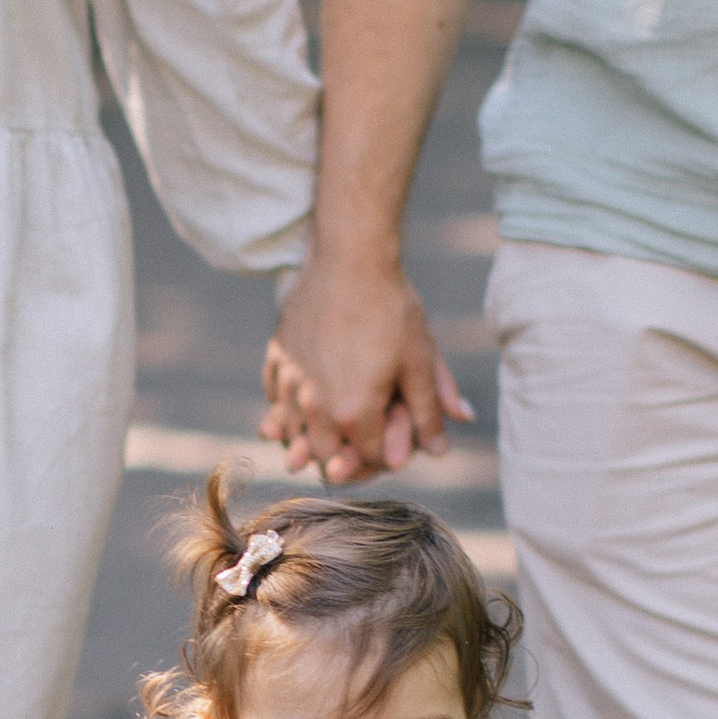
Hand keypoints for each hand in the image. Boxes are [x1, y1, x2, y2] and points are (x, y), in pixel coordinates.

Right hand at [261, 256, 472, 482]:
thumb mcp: (420, 362)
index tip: (395, 440)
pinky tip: (309, 395)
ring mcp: (289, 382)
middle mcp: (314, 405)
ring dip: (312, 435)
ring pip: (294, 431)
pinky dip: (290, 407)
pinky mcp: (277, 359)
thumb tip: (440, 450)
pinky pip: (277, 400)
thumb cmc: (391, 310)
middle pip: (326, 454)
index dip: (386, 456)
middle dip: (346, 453)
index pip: (367, 459)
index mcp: (354, 412)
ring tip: (334, 421)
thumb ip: (429, 412)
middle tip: (365, 436)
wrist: (349, 259)